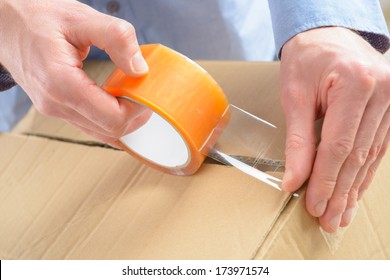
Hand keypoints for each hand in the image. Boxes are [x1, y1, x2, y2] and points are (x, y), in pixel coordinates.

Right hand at [0, 0, 149, 146]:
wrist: (5, 23)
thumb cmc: (36, 17)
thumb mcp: (80, 18)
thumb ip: (115, 38)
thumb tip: (140, 68)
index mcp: (61, 83)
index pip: (112, 118)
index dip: (138, 109)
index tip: (147, 91)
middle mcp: (56, 104)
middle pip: (110, 131)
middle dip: (135, 116)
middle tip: (146, 95)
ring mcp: (55, 110)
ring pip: (101, 133)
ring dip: (125, 120)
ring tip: (135, 97)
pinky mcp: (57, 108)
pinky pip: (91, 126)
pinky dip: (110, 120)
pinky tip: (121, 106)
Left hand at [280, 27, 389, 231]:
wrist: (327, 36)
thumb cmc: (306, 60)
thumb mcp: (294, 97)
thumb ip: (298, 141)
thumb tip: (294, 181)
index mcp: (356, 84)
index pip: (339, 146)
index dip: (326, 181)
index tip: (314, 205)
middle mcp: (383, 93)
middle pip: (357, 155)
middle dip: (340, 192)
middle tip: (329, 220)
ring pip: (371, 156)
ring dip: (354, 188)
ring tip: (341, 215)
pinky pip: (378, 148)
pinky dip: (363, 172)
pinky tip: (355, 191)